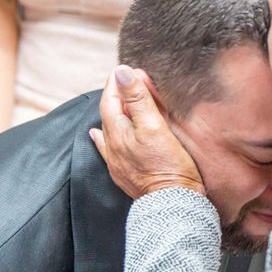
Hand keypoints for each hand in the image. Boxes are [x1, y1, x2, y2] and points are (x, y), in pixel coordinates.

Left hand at [90, 65, 205, 198]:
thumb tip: (122, 72)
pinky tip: (98, 135)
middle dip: (118, 95)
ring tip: (120, 102)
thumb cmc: (168, 166)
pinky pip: (108, 149)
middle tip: (127, 80)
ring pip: (110, 130)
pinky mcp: (124, 174)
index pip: (111, 99)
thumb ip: (138, 99)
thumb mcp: (155, 126)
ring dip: (115, 113)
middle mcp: (112, 146)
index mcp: (118, 132)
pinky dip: (104, 137)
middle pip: (110, 113)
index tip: (123, 68)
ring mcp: (116, 161)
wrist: (172, 203)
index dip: (116, 83)